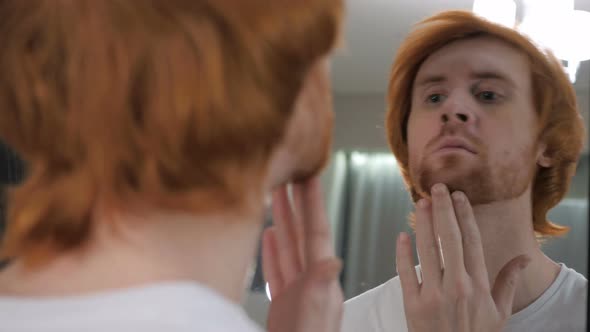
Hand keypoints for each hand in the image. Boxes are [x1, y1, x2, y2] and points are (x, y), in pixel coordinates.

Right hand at [262, 177, 343, 331]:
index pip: (317, 232)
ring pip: (289, 248)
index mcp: (321, 278)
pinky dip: (273, 250)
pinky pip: (278, 269)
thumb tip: (333, 259)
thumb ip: (322, 286)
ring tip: (276, 196)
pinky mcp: (284, 302)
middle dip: (297, 204)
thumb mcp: (316, 315)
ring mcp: (297, 290)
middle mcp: (311, 279)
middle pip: (302, 233)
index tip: (311, 175)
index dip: (313, 204)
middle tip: (291, 174)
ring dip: (284, 221)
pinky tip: (269, 235)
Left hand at [396, 183, 529, 331]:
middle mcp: (457, 286)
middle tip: (438, 188)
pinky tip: (402, 236)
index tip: (459, 196)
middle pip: (449, 238)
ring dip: (422, 224)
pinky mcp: (413, 305)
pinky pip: (405, 273)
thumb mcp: (499, 313)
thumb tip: (522, 257)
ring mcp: (434, 295)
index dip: (464, 215)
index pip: (471, 241)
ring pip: (426, 250)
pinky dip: (402, 253)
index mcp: (479, 284)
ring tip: (420, 203)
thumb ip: (508, 282)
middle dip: (443, 209)